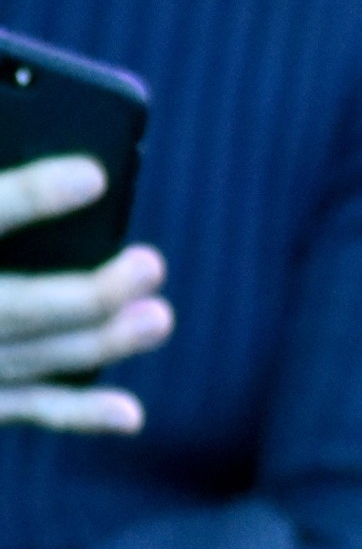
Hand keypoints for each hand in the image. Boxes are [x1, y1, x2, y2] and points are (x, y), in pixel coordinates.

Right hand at [0, 155, 172, 432]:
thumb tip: (40, 135)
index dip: (31, 197)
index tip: (93, 174)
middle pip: (10, 307)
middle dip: (87, 294)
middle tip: (151, 265)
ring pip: (26, 359)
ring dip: (100, 343)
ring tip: (159, 318)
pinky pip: (22, 408)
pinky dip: (77, 413)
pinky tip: (129, 413)